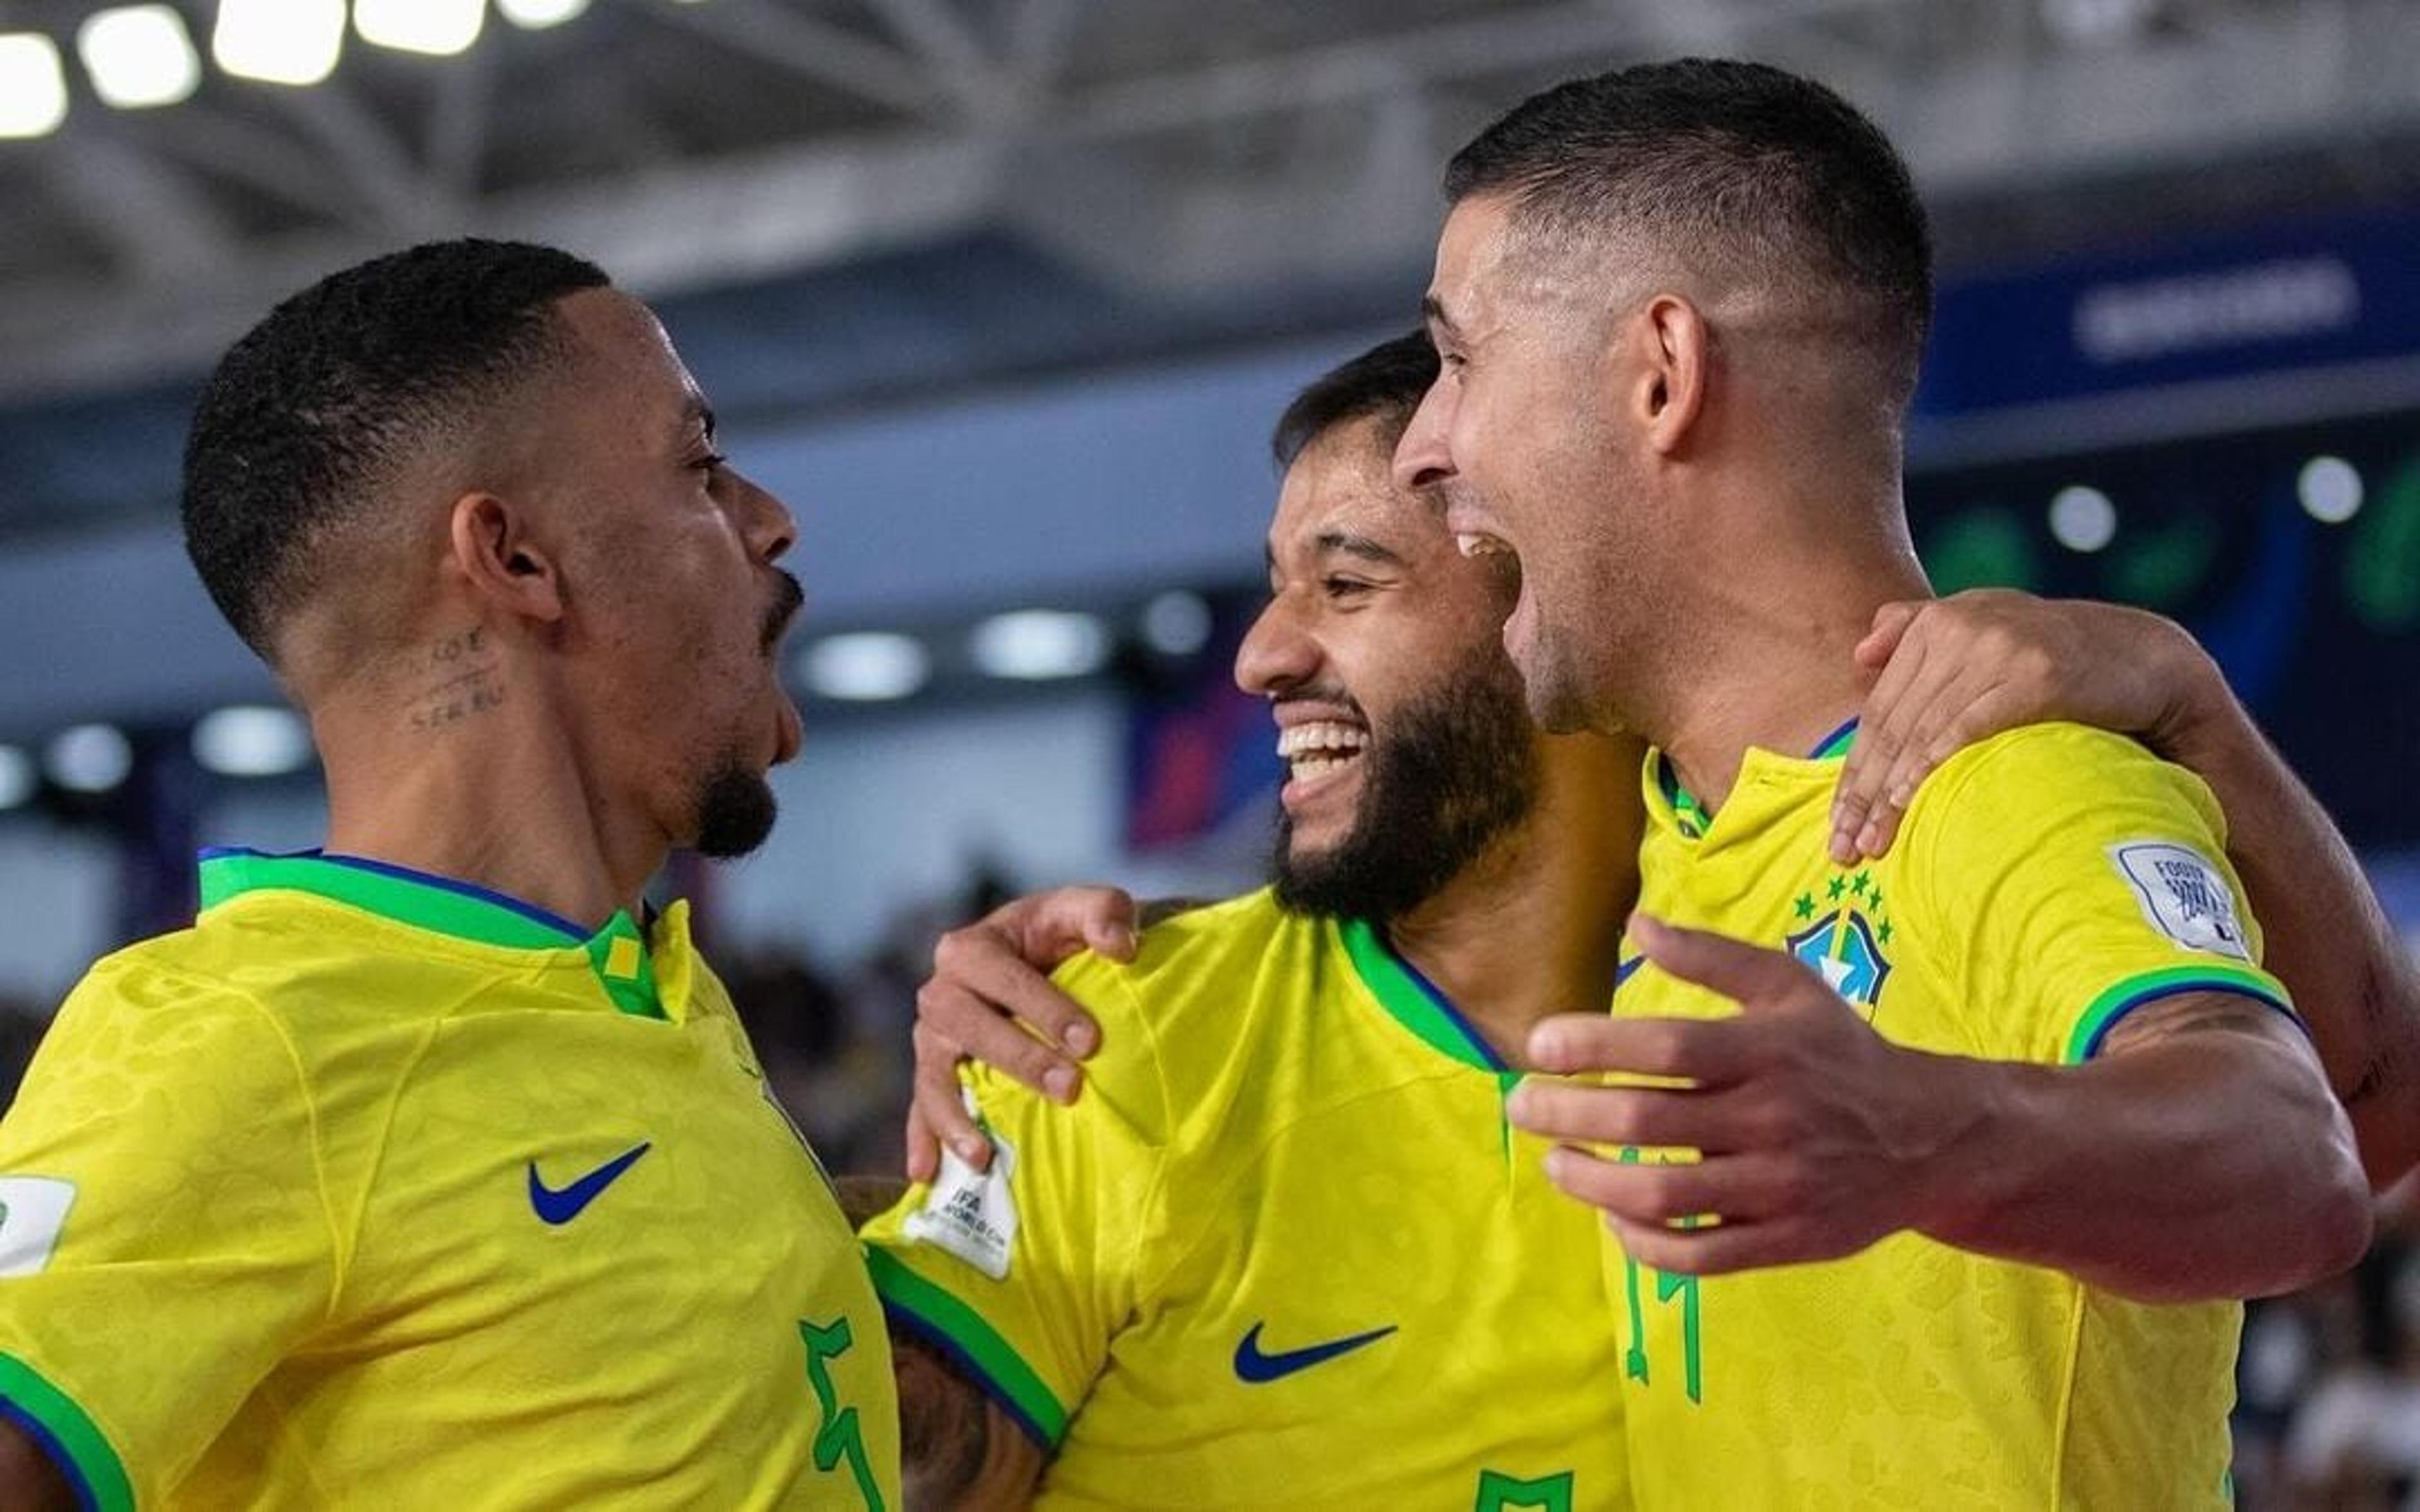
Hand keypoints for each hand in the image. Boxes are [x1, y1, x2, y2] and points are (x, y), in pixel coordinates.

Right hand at [904, 886, 1138, 1181]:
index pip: (1001, 975)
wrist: (1037, 962)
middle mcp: (941, 992)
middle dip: (1016, 1058)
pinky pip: (919, 1110)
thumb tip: (1120, 946)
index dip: (1043, 1006)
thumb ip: (1104, 911)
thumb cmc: (1061, 937)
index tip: (1090, 1041)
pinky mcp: (933, 1077)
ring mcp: (931, 1040)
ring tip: (982, 1155)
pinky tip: (925, 1176)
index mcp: (971, 947)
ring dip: (954, 1116)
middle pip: (964, 1025)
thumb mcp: (1083, 910)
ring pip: (933, 1076)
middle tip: (1069, 1089)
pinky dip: (921, 1141)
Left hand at [1505, 916, 1969, 1275]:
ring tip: (1554, 1161)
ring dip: (1591, 1181)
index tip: (1537, 1045)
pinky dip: (1642, 1244)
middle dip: (1568, 1113)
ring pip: (1663, 1195)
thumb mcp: (1789, 988)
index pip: (1666, 1046)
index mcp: (1767, 1050)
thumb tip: (1637, 923)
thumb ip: (1712, 957)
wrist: (1931, 1139)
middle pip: (1647, 1120)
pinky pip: (1698, 1255)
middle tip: (1520, 1106)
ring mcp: (1779, 1188)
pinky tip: (1610, 1216)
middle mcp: (1773, 1119)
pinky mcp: (1785, 1241)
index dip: (1593, 1044)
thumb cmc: (1840, 1053)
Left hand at [1829, 590, 2210, 863]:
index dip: (1854, 770)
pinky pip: (1965, 726)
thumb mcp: (1987, 624)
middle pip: (1893, 725)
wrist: (2146, 654)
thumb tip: (1860, 655)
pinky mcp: (2035, 674)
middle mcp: (1960, 628)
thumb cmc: (2059, 655)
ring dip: (1889, 797)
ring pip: (1921, 733)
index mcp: (1937, 623)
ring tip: (1871, 845)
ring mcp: (1996, 648)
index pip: (1881, 710)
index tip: (1834, 822)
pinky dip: (1931, 767)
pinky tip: (1907, 803)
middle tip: (1842, 849)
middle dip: (1862, 795)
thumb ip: (1919, 628)